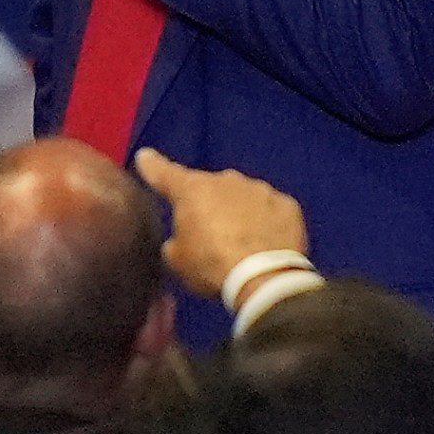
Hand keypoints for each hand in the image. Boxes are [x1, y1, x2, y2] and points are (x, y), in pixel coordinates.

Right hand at [133, 146, 307, 299]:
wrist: (265, 278)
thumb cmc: (212, 266)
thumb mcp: (178, 260)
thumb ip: (176, 241)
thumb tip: (181, 239)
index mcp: (192, 190)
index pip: (164, 172)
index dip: (152, 165)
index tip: (145, 156)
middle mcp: (226, 180)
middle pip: (209, 188)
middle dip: (207, 204)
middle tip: (209, 233)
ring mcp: (260, 189)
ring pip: (242, 197)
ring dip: (238, 212)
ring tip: (240, 242)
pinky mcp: (287, 205)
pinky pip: (270, 210)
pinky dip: (266, 222)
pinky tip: (265, 242)